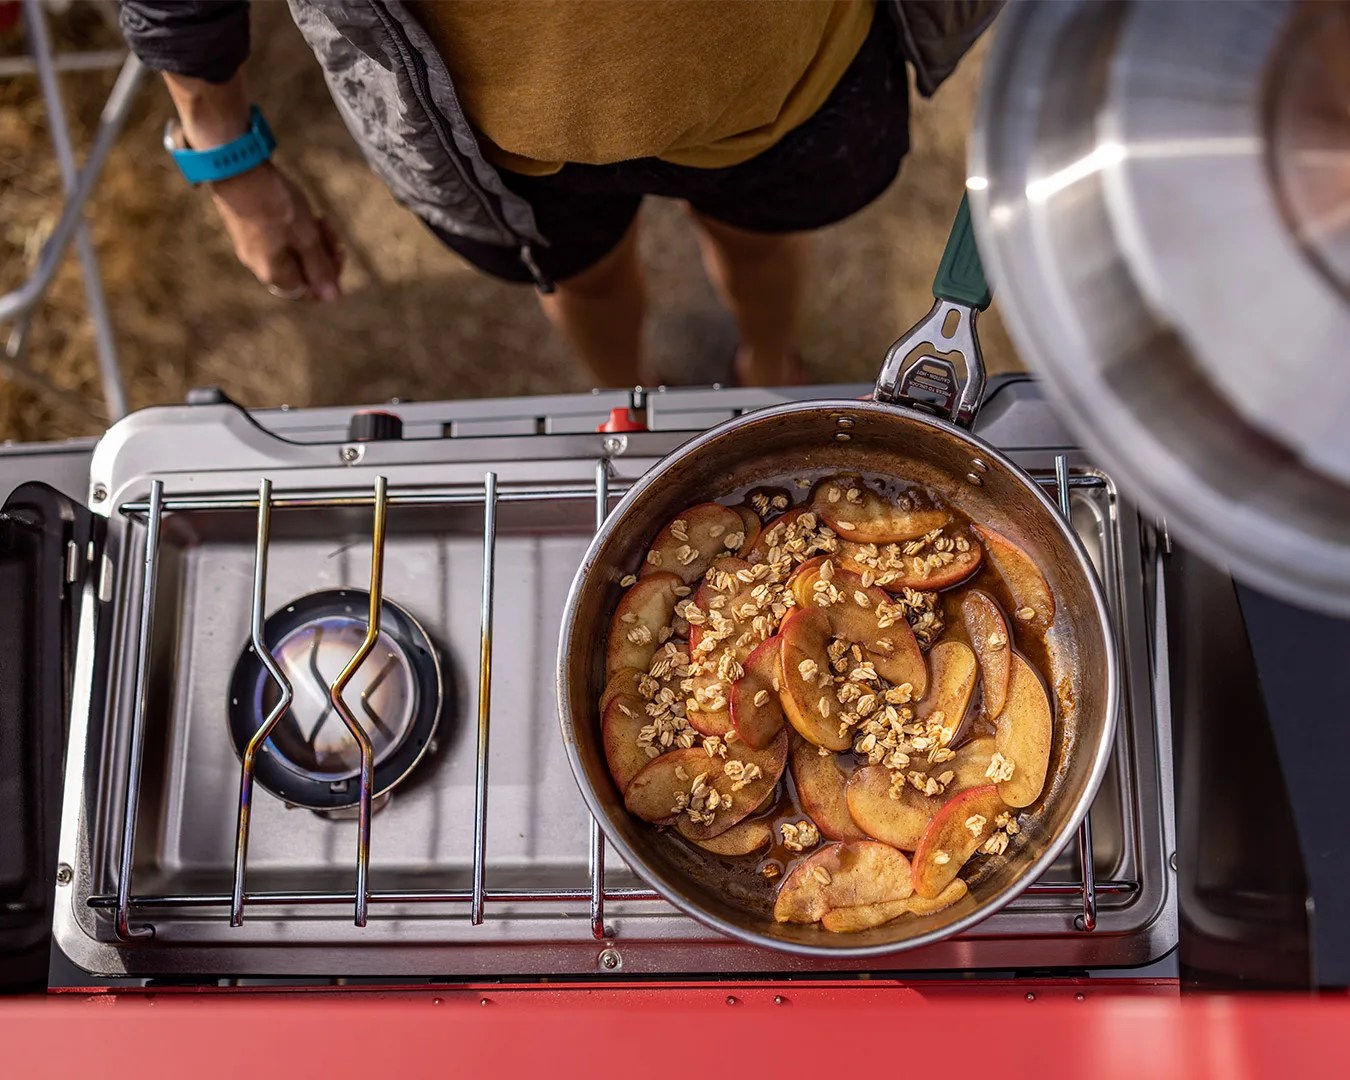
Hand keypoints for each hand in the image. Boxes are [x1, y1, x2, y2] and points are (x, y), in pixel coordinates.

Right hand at [210, 162, 344, 300]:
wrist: (236, 168)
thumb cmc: (275, 203)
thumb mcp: (306, 236)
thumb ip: (319, 267)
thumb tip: (332, 298)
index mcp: (275, 274)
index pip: (311, 291)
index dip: (329, 275)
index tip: (338, 250)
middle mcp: (260, 267)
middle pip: (302, 272)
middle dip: (322, 253)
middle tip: (329, 228)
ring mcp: (251, 249)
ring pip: (292, 254)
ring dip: (311, 240)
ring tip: (316, 218)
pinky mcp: (247, 230)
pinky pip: (279, 240)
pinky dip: (295, 231)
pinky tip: (299, 212)